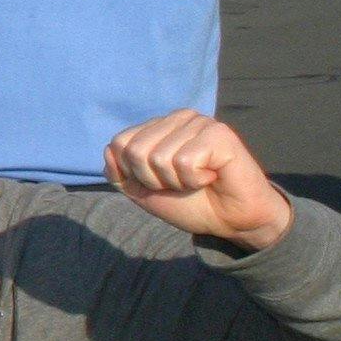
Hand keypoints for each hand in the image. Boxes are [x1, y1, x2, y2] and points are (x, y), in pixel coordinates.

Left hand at [105, 111, 293, 251]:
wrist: (230, 221)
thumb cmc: (190, 202)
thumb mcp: (143, 191)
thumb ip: (119, 172)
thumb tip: (110, 149)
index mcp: (159, 126)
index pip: (119, 143)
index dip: (135, 174)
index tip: (161, 182)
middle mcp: (179, 118)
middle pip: (135, 151)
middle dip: (154, 180)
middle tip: (182, 183)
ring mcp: (200, 123)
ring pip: (159, 158)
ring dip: (177, 182)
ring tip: (199, 180)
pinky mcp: (219, 134)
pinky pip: (184, 162)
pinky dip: (195, 180)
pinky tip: (212, 177)